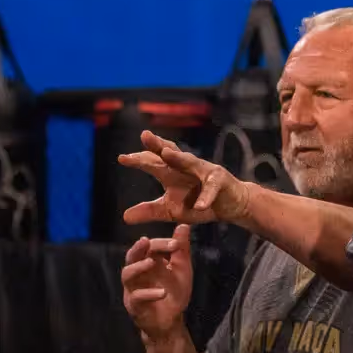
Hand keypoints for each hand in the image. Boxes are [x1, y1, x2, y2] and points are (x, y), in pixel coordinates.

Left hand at [118, 130, 251, 225]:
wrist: (231, 206)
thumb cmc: (199, 203)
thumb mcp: (171, 210)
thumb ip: (150, 211)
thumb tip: (124, 216)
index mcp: (171, 172)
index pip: (153, 162)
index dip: (138, 159)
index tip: (121, 158)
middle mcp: (186, 166)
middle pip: (170, 152)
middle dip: (157, 144)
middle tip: (144, 136)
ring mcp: (204, 171)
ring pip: (191, 162)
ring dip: (179, 158)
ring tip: (166, 153)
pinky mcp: (220, 181)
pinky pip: (211, 189)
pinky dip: (205, 197)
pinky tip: (199, 206)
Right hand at [121, 223, 193, 340]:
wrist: (170, 321)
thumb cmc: (174, 293)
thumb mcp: (181, 270)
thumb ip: (181, 250)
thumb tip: (183, 226)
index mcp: (147, 261)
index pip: (150, 247)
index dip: (161, 244)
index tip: (175, 243)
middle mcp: (137, 272)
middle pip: (132, 256)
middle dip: (138, 248)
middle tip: (146, 241)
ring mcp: (132, 288)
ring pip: (127, 274)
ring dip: (138, 267)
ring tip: (151, 263)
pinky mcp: (133, 305)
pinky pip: (136, 297)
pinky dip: (149, 294)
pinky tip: (162, 292)